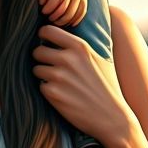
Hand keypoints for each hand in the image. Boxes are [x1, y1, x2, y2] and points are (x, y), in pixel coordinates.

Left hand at [31, 24, 130, 144]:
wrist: (111, 117)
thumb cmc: (106, 87)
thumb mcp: (99, 58)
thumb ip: (79, 46)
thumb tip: (59, 31)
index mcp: (79, 46)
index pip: (47, 30)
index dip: (43, 37)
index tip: (46, 44)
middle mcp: (68, 59)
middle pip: (37, 51)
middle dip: (42, 59)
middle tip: (53, 67)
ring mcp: (59, 76)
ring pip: (36, 69)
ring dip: (44, 75)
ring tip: (61, 83)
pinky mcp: (53, 93)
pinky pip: (40, 86)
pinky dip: (48, 90)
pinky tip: (63, 95)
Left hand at [39, 0, 88, 26]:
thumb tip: (42, 5)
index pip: (53, 3)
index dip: (46, 10)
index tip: (43, 11)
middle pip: (63, 11)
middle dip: (54, 18)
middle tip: (49, 18)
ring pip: (72, 15)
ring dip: (63, 21)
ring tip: (56, 21)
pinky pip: (81, 14)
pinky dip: (75, 20)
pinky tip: (68, 22)